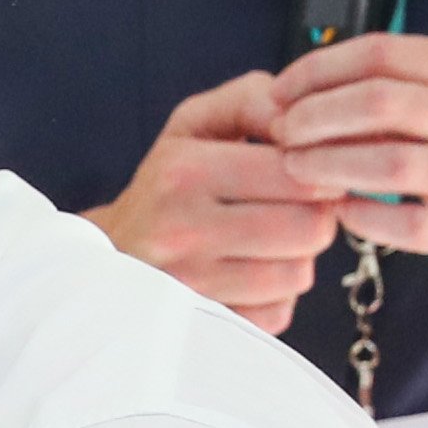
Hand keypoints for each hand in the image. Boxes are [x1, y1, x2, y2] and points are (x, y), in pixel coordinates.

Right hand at [92, 74, 340, 332]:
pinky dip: (274, 298)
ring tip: (266, 245)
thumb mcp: (197, 123)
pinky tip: (248, 278)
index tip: (307, 175)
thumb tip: (301, 122)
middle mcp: (181, 232)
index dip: (320, 174)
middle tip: (293, 211)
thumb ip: (255, 100)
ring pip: (298, 275)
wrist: (106, 257)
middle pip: (310, 229)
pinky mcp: (202, 327)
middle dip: (314, 218)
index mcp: (184, 173)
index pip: (300, 175)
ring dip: (295, 259)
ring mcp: (189, 288)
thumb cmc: (167, 183)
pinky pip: (278, 315)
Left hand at [265, 35, 427, 311]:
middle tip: (279, 132)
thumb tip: (324, 89)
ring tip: (294, 171)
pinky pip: (417, 225)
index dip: (322, 68)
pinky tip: (340, 215)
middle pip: (384, 102)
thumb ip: (415, 95)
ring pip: (395, 162)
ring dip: (332, 165)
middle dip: (317, 115)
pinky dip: (370, 218)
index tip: (282, 89)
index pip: (388, 53)